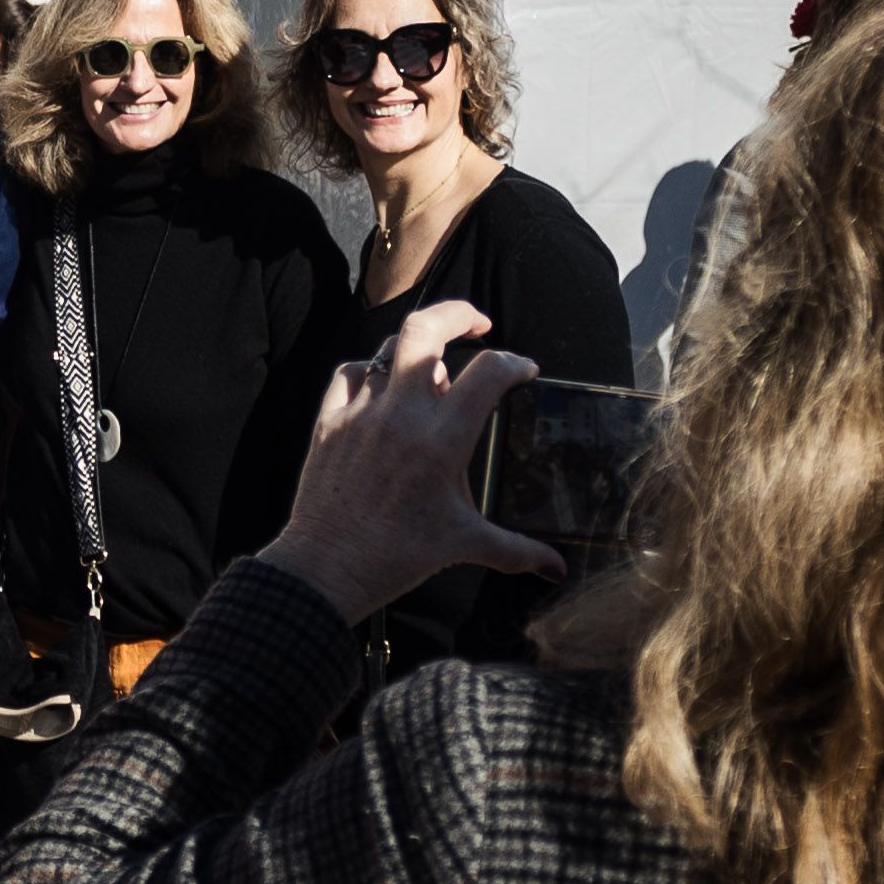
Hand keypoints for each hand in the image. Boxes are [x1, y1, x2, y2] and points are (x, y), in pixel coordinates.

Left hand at [259, 301, 563, 625]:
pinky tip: (382, 385)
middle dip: (458, 314)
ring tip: (435, 366)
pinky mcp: (329, 422)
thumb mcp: (465, 545)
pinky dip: (369, 370)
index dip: (515, 363)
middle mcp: (401, 414)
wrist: (326, 568)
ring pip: (387, 348)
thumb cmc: (398, 555)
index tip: (524, 371)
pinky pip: (348, 373)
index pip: (489, 372)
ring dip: (416, 348)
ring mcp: (360, 413)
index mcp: (442, 438)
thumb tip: (556, 570)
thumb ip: (517, 550)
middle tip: (479, 324)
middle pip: (425, 329)